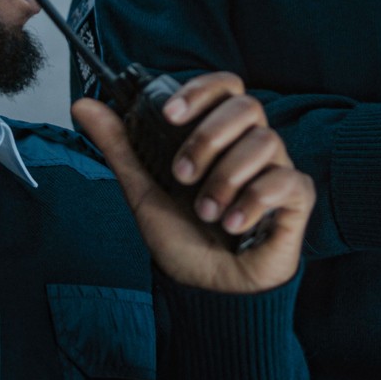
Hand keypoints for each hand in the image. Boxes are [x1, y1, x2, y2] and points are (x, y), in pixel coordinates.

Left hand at [72, 72, 311, 294]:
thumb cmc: (185, 239)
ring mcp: (277, 169)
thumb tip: (83, 105)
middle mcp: (251, 146)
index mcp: (221, 137)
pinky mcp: (297, 199)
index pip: (225, 88)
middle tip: (181, 175)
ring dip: (226, 177)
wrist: (209, 291)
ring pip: (265, 142)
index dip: (200, 91)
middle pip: (247, 106)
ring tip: (206, 213)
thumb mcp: (143, 191)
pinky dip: (254, 201)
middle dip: (208, 137)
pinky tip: (233, 225)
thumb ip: (119, 147)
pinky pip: (286, 180)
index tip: (169, 115)